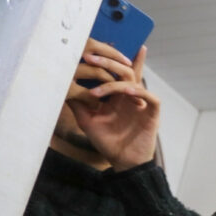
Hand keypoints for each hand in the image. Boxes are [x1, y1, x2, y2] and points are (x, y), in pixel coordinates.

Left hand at [66, 41, 159, 169]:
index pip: (114, 71)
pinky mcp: (152, 113)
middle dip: (107, 62)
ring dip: (116, 80)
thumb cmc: (107, 141)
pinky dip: (139, 92)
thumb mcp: (87, 120)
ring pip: (134, 80)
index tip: (84, 54)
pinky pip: (150, 97)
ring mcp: (142, 103)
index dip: (103, 60)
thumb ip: (78, 103)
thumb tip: (63, 84)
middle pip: (123, 70)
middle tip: (89, 58)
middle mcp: (129, 95)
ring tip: (98, 88)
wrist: (122, 161)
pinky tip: (126, 91)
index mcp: (116, 95)